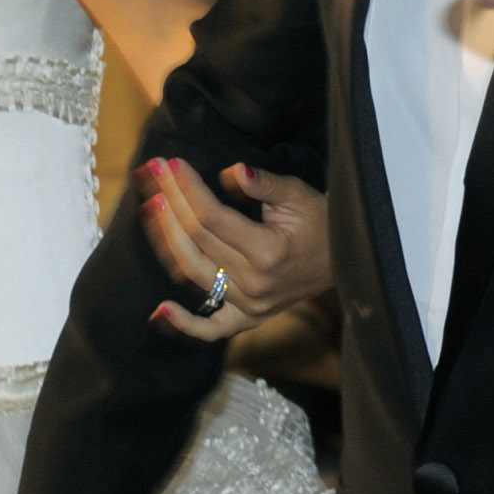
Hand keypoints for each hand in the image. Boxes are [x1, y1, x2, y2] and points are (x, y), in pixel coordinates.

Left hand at [138, 157, 330, 337]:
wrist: (345, 258)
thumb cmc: (321, 221)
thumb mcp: (298, 194)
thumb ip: (263, 184)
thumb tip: (231, 171)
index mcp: (268, 251)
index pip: (211, 217)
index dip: (187, 189)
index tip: (171, 164)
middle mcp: (254, 283)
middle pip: (195, 240)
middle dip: (169, 203)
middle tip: (152, 174)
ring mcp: (249, 306)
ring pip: (192, 272)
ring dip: (165, 239)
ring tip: (149, 205)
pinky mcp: (246, 319)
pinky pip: (210, 329)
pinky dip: (185, 324)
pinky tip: (159, 310)